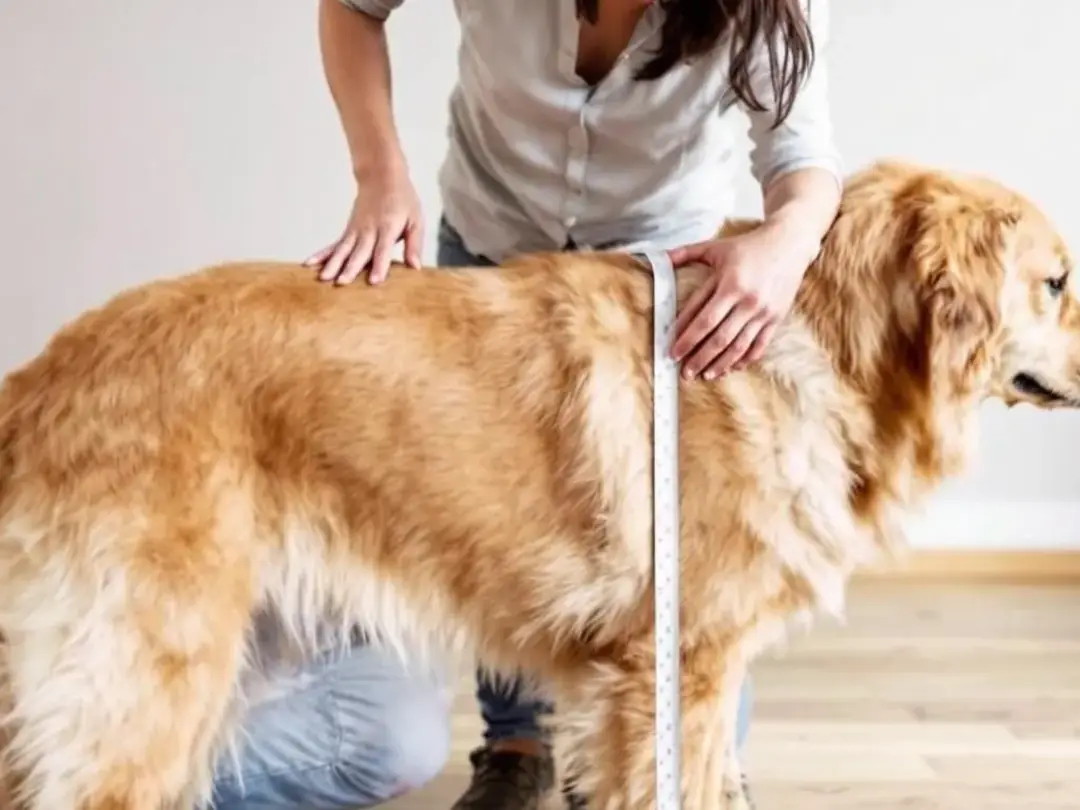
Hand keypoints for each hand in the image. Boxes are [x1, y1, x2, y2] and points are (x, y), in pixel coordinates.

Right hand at [304, 162, 424, 285]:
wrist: (381, 176)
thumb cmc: (403, 200)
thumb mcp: (416, 220)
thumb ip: (415, 244)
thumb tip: (415, 267)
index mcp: (388, 227)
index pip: (383, 249)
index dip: (379, 265)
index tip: (374, 281)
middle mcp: (369, 229)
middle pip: (359, 251)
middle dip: (350, 268)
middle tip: (341, 283)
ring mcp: (356, 230)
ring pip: (343, 249)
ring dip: (332, 263)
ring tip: (323, 278)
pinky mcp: (348, 231)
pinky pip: (334, 245)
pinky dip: (322, 254)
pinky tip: (310, 264)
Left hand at [667, 225, 815, 379]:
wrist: (789, 243)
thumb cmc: (748, 246)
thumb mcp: (716, 247)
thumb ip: (686, 253)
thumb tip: (660, 257)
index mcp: (730, 284)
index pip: (703, 318)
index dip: (686, 338)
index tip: (673, 352)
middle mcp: (747, 301)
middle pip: (719, 338)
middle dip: (699, 358)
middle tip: (684, 373)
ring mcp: (763, 312)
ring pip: (739, 346)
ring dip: (720, 364)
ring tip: (705, 376)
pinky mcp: (776, 318)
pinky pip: (759, 345)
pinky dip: (745, 359)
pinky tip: (732, 368)